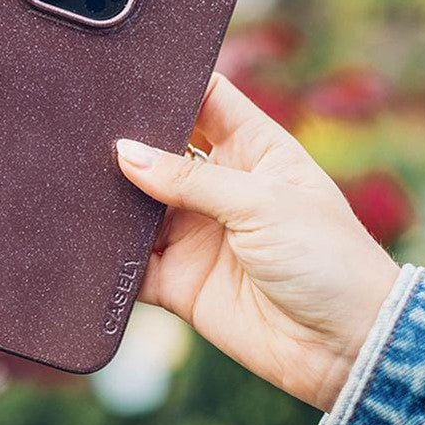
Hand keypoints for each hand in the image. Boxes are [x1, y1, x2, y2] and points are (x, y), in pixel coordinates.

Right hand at [116, 73, 399, 410]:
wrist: (346, 348)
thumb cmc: (328, 259)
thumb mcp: (262, 203)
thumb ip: (191, 179)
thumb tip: (126, 154)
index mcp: (252, 149)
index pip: (205, 98)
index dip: (170, 84)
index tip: (126, 75)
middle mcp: (219, 185)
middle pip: (161, 149)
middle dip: (128, 140)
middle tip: (88, 131)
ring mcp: (196, 232)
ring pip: (139, 206)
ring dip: (113, 199)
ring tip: (78, 182)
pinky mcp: (179, 280)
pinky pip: (133, 263)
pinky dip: (110, 256)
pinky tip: (87, 241)